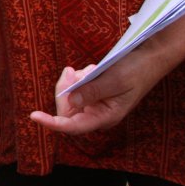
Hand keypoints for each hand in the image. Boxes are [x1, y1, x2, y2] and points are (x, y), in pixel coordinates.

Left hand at [28, 63, 154, 134]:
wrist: (150, 59)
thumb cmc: (136, 70)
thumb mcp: (115, 79)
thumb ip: (93, 91)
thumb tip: (71, 101)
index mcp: (106, 117)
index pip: (72, 126)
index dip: (51, 122)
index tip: (34, 115)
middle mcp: (97, 115)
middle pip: (66, 109)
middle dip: (65, 89)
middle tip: (71, 71)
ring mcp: (95, 105)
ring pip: (69, 97)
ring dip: (72, 81)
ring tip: (88, 69)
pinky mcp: (93, 94)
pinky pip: (75, 89)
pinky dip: (77, 78)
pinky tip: (90, 70)